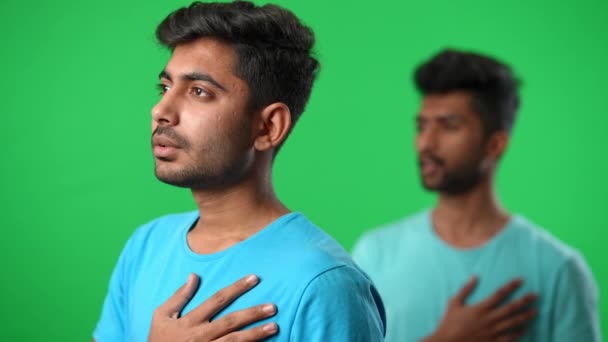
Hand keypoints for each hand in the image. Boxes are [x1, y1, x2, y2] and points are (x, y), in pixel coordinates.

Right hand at [148, 273, 277, 341]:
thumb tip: (193, 276)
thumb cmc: (158, 339)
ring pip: (235, 341)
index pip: (217, 300)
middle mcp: (200, 336)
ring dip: (256, 334)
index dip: (236, 288)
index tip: (254, 278)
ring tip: (274, 326)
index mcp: (189, 321)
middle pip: (231, 322)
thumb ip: (178, 296)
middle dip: (253, 313)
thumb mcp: (161, 316)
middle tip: (273, 307)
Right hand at [425, 276, 536, 341]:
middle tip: (536, 296)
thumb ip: (465, 289)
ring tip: (535, 311)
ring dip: (526, 316)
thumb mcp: (454, 303)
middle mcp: (489, 320)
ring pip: (513, 323)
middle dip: (525, 301)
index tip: (521, 280)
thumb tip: (475, 276)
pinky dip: (519, 333)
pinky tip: (525, 328)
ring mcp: (492, 332)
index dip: (511, 286)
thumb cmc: (449, 323)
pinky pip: (510, 338)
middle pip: (511, 308)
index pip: (499, 294)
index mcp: (480, 308)